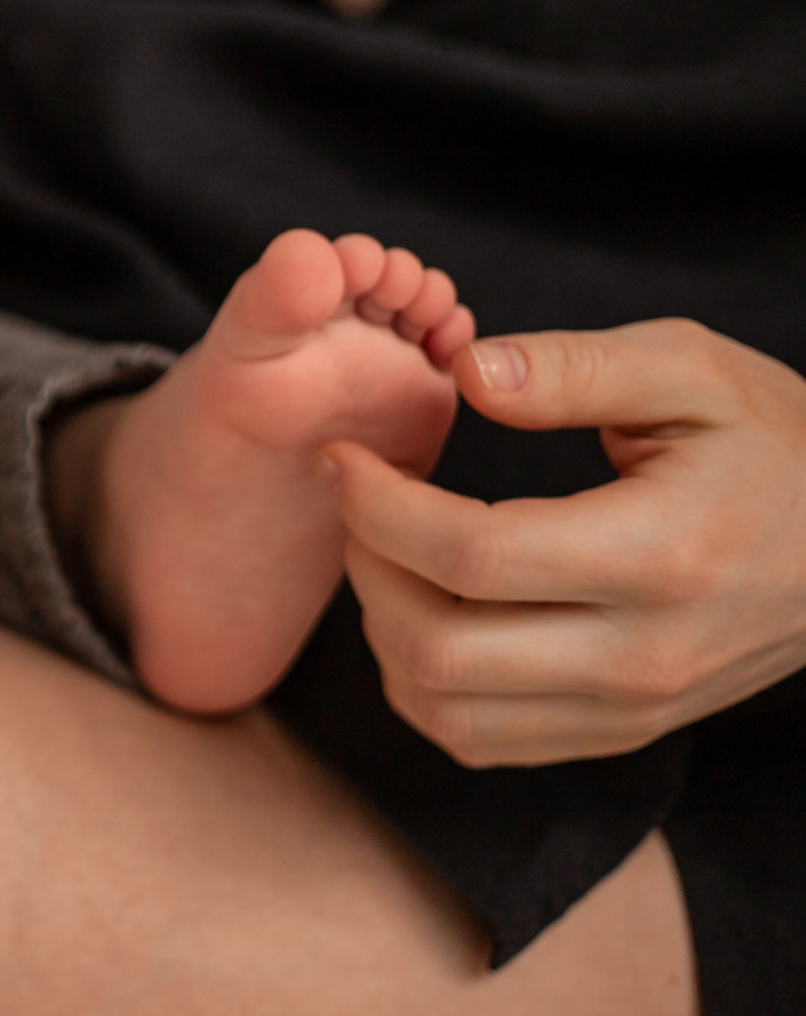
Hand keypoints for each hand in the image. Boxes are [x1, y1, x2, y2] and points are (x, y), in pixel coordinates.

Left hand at [329, 318, 805, 767]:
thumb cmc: (774, 441)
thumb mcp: (691, 369)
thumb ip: (573, 365)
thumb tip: (465, 370)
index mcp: (662, 553)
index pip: (472, 555)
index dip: (378, 506)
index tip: (345, 457)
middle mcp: (645, 653)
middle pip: (441, 649)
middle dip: (366, 569)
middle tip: (358, 501)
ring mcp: (633, 707)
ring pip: (448, 711)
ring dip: (383, 632)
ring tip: (387, 550)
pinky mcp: (619, 732)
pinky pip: (481, 741)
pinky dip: (422, 684)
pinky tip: (424, 606)